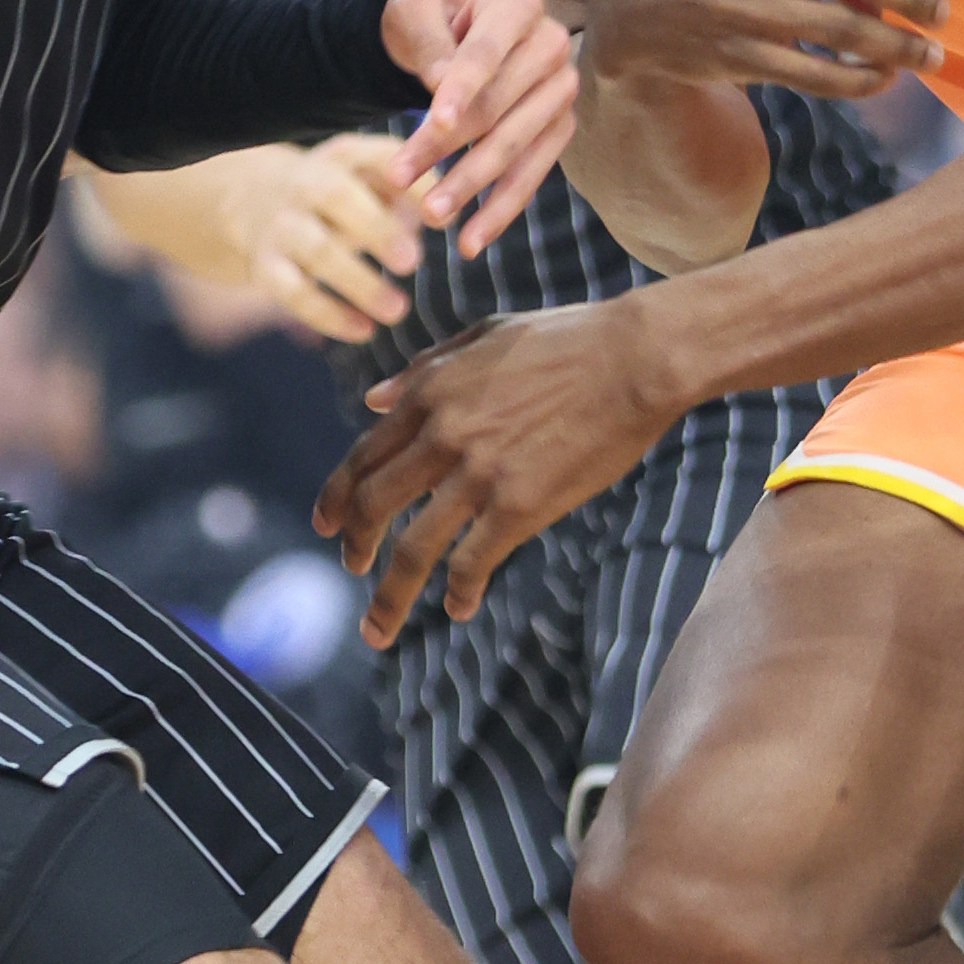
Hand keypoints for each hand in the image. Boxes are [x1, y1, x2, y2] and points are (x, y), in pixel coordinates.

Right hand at [235, 133, 421, 344]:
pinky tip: (364, 332)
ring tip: (398, 310)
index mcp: (341, 156)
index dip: (411, 186)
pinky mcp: (265, 265)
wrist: (250, 198)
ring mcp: (282, 225)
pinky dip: (328, 315)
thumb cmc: (336, 192)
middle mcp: (306, 183)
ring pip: (317, 252)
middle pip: (336, 198)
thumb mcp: (367, 175)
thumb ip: (409, 190)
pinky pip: (294, 292)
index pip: (378, 159)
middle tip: (413, 261)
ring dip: (358, 283)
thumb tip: (448, 218)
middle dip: (375, 229)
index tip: (441, 218)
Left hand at [316, 303, 669, 643]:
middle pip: (373, 507)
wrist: (636, 357)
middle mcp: (442, 434)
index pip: (363, 457)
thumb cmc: (570, 339)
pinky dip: (460, 592)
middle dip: (354, 547)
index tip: (327, 525)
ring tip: (377, 628)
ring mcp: (478, 473)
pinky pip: (472, 563)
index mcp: (429, 393)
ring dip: (388, 597)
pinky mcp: (520, 506)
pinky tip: (460, 608)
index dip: (337, 497)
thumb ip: (425, 368)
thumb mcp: (486, 336)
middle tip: (353, 569)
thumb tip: (374, 398)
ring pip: (411, 550)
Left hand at [380, 0, 578, 252]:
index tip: (434, 123)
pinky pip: (531, 174)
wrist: (455, 25)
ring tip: (431, 216)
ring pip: (514, 147)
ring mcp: (560, 90)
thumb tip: (443, 86)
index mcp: (516, 3)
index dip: (462, 89)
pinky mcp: (558, 128)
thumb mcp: (413, 8)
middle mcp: (550, 44)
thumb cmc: (430, 14)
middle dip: (446, 149)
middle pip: (497, 107)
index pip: (487, 52)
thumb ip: (427, 40)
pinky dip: (500, 209)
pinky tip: (471, 241)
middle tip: (398, 180)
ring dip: (472, 186)